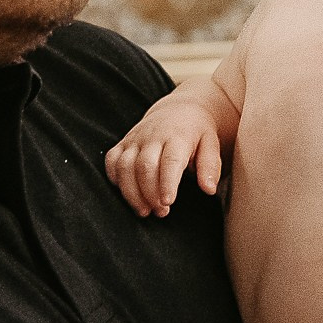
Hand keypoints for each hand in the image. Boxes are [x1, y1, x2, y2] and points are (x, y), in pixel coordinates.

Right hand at [104, 96, 223, 217]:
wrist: (177, 110)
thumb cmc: (196, 133)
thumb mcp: (211, 144)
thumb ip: (210, 166)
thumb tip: (209, 189)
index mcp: (177, 136)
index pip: (170, 160)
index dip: (167, 183)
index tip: (168, 202)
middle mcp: (152, 136)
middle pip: (144, 166)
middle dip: (150, 193)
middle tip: (161, 212)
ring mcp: (134, 139)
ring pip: (124, 166)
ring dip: (131, 193)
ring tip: (145, 211)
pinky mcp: (122, 144)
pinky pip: (111, 162)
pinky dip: (115, 180)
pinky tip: (128, 195)